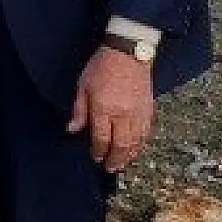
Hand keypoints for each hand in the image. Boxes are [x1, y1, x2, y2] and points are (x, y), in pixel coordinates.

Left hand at [66, 48, 154, 172]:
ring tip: (123, 163)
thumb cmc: (101, 67)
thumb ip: (79, 110)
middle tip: (110, 168)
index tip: (95, 157)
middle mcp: (123, 114)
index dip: (98, 151)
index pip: (102, 138)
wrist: (128, 52)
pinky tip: (136, 149)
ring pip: (136, 142)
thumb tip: (72, 130)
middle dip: (115, 159)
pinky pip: (147, 133)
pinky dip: (142, 144)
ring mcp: (138, 113)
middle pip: (121, 145)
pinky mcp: (149, 109)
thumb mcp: (83, 86)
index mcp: (104, 108)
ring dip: (129, 155)